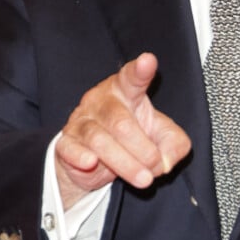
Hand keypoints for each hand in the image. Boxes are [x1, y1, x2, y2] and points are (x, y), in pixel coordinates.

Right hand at [54, 52, 191, 208]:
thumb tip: (167, 161)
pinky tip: (92, 163)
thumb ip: (174, 144)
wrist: (94, 160)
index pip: (132, 77)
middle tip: (156, 166)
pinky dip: (81, 157)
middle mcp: (101, 100)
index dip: (141, 70)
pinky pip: (70, 149)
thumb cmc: (132, 136)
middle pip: (120, 122)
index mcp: (125, 90)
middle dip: (142, 149)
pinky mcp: (65, 142)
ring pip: (99, 139)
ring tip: (144, 179)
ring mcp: (81, 119)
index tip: (149, 61)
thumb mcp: (160, 137)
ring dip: (125, 163)